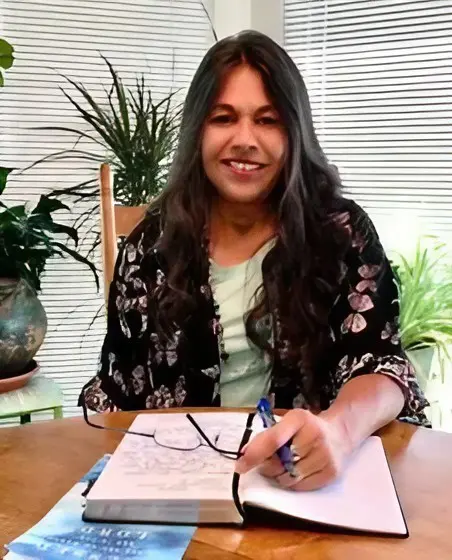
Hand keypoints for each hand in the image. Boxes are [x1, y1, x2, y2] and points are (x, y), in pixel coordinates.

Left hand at [235, 409, 352, 490]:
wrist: (341, 433)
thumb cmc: (308, 427)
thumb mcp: (289, 422)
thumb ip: (268, 436)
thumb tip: (245, 455)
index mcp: (300, 419)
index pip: (273, 439)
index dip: (254, 454)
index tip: (240, 464)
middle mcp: (315, 436)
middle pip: (280, 462)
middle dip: (267, 466)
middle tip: (266, 462)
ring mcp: (325, 456)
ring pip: (289, 478)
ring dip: (279, 475)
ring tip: (284, 465)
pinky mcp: (331, 473)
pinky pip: (301, 486)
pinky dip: (292, 482)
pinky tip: (296, 471)